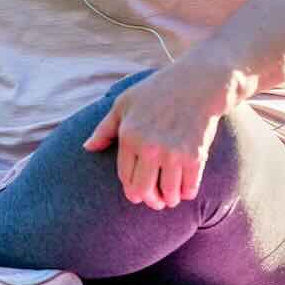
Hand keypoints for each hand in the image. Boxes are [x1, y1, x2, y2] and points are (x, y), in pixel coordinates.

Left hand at [82, 64, 223, 209]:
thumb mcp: (123, 104)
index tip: (137, 192)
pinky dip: (186, 194)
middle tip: (154, 201)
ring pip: (168, 194)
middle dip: (149, 200)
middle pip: (143, 191)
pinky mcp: (195, 156)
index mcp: (129, 136)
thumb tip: (87, 148)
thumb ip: (104, 129)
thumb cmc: (156, 92)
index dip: (131, 189)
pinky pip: (189, 189)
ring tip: (169, 197)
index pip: (125, 178)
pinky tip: (184, 190)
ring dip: (168, 200)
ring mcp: (173, 153)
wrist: (197, 83)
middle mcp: (149, 148)